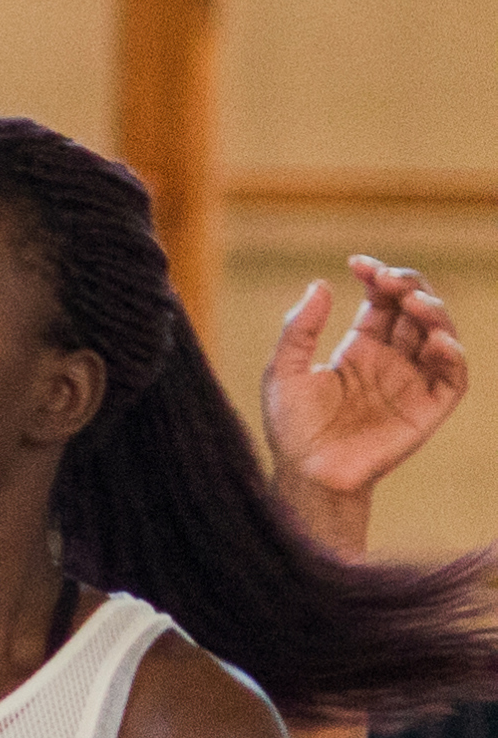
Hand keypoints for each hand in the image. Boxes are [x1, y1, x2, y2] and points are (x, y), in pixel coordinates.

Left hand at [262, 260, 465, 532]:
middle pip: (415, 309)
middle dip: (408, 286)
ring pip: (439, 334)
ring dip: (433, 312)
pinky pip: (453, 376)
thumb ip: (299, 329)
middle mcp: (392, 359)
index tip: (359, 263)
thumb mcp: (284, 371)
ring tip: (413, 302)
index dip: (378, 276)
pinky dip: (452, 354)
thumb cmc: (291, 427)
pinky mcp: (428, 407)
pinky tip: (436, 340)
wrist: (306, 474)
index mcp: (361, 347)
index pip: (382, 300)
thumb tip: (320, 285)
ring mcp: (413, 381)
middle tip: (387, 280)